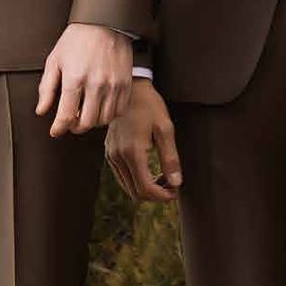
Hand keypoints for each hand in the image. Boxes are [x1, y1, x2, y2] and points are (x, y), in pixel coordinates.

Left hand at [36, 23, 132, 135]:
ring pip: (103, 120)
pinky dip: (108, 115)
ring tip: (84, 114)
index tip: (55, 131)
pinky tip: (100, 108)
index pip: (66, 115)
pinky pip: (118, 111)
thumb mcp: (55, 60)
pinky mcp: (125, 85)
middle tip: (70, 123)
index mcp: (74, 78)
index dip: (58, 128)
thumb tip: (41, 111)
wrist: (105, 23)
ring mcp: (113, 86)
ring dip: (91, 122)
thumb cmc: (77, 40)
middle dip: (75, 128)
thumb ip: (47, 88)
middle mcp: (95, 85)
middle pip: (85, 123)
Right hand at [106, 79, 181, 201]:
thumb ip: (170, 158)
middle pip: (136, 192)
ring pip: (128, 187)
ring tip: (162, 177)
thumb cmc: (150, 106)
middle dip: (156, 194)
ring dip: (146, 188)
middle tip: (172, 185)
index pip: (146, 188)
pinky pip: (122, 176)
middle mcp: (118, 156)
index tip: (176, 191)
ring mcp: (111, 154)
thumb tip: (176, 183)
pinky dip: (136, 180)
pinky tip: (149, 171)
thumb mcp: (165, 129)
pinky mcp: (109, 151)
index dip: (163, 196)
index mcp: (132, 151)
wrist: (130, 89)